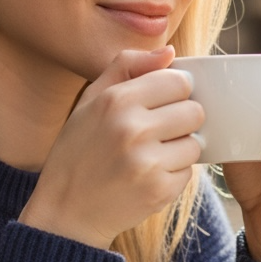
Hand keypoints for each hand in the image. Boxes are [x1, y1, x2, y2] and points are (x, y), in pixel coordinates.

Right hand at [18, 47, 203, 248]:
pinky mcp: (159, 191)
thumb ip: (127, 66)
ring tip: (149, 157)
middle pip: (194, 111)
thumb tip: (169, 51)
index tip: (159, 105)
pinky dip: (172, 175)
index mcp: (116, 100)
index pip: (179, 81)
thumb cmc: (78, 151)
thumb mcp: (90, 100)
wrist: (65, 210)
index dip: (173, 93)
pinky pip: (187, 173)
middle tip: (155, 134)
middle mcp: (132, 129)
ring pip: (195, 143)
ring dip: (178, 150)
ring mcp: (147, 162)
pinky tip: (146, 178)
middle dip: (180, 121)